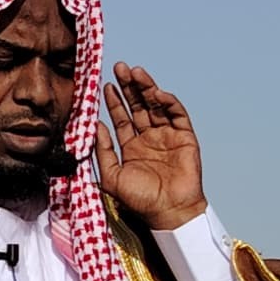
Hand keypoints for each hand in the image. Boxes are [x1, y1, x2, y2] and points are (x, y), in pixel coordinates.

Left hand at [92, 63, 206, 231]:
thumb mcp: (112, 176)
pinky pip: (177, 115)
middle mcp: (149, 138)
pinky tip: (157, 93)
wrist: (169, 212)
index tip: (105, 86)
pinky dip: (168, 102)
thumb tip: (94, 126)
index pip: (121, 118)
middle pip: (138, 106)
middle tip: (120, 68)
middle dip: (129, 87)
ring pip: (156, 106)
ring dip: (146, 88)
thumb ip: (102, 151)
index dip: (114, 101)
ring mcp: (167, 136)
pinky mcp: (185, 137)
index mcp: (131, 147)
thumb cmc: (140, 200)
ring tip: (136, 73)